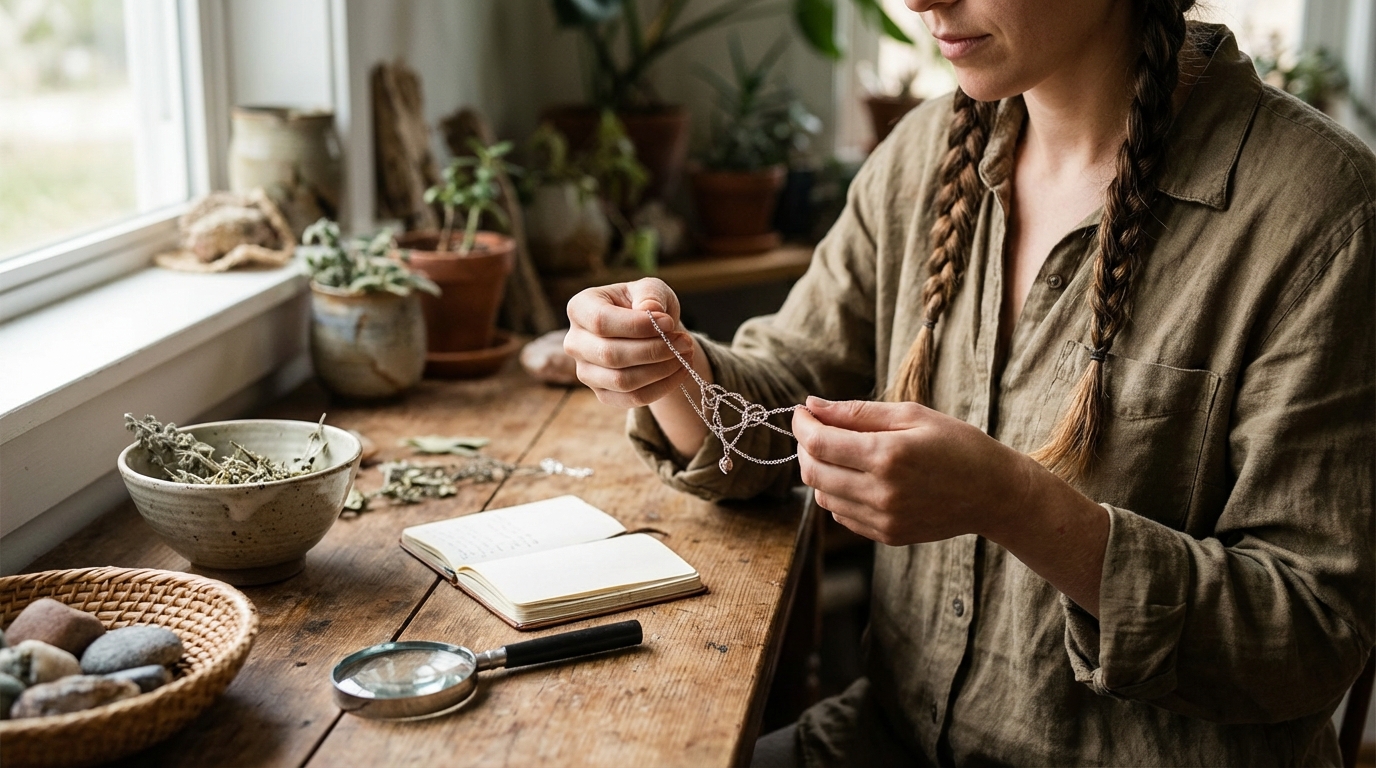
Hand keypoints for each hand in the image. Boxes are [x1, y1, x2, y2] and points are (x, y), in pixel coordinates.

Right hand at [565, 278, 698, 408]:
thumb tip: (650, 309)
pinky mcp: (602, 393)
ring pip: (622, 381)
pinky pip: (632, 399)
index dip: (637, 325)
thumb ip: (650, 294)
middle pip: (611, 355)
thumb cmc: (645, 303)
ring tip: (685, 354)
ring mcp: (585, 372)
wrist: (647, 330)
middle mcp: (575, 342)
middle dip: (654, 350)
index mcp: (580, 308)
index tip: (669, 322)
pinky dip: (662, 387)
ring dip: (661, 370)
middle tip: (684, 342)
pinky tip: (680, 370)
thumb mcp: (650, 289)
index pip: (601, 321)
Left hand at [792, 397, 1035, 545]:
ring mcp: (882, 518)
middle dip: (804, 447)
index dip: (802, 424)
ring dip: (819, 471)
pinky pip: (841, 515)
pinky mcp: (886, 535)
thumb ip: (856, 412)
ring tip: (839, 452)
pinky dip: (837, 493)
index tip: (802, 412)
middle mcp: (880, 491)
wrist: (994, 493)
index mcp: (887, 455)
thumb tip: (813, 405)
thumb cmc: (957, 444)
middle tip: (815, 430)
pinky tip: (857, 477)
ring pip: (822, 495)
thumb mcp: (911, 415)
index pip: (818, 442)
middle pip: (812, 472)